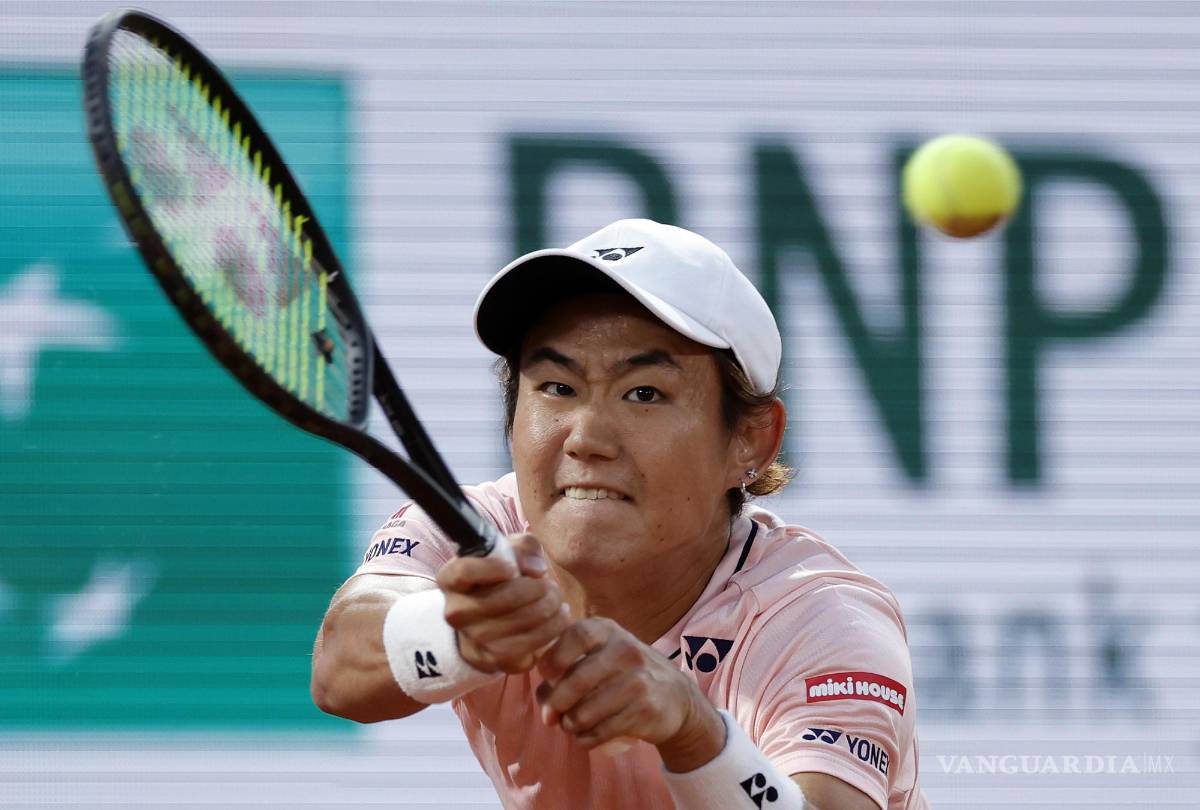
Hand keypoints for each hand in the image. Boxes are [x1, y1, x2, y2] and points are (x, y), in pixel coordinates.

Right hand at [436, 534, 569, 674]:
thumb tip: (536, 569)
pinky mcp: (493, 660)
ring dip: (549, 611)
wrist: (487, 621)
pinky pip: (529, 647)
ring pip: (519, 624)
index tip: (513, 568)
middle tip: (551, 587)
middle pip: (501, 599)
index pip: (465, 571)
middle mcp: (456, 612)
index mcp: (451, 579)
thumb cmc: (499, 578)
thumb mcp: (508, 552)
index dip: (493, 568)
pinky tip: (556, 620)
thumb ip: (523, 549)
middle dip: (537, 590)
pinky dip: (551, 631)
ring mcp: (473, 639)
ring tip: (558, 601)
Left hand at [534, 618, 725, 768]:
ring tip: (571, 725)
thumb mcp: (602, 656)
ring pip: (585, 712)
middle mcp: (626, 651)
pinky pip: (601, 732)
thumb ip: (569, 667)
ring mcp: (638, 680)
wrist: (676, 697)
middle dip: (555, 704)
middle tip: (550, 716)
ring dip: (570, 725)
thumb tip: (543, 696)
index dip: (553, 657)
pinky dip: (586, 739)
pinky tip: (586, 737)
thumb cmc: (626, 675)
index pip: (574, 635)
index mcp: (609, 630)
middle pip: (575, 680)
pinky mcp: (646, 710)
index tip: (546, 675)